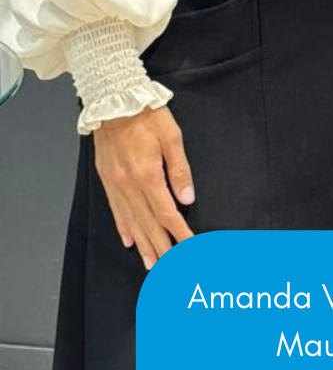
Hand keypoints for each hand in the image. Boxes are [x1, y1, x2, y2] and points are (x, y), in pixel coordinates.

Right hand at [93, 105, 194, 270]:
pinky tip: (129, 240)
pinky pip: (116, 210)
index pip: (166, 213)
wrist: (113, 100)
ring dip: (142, 244)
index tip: (190, 248)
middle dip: (161, 247)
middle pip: (147, 223)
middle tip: (170, 269)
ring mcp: (115, 184)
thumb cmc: (146, 115)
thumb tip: (187, 199)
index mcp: (147, 175)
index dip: (179, 233)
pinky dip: (124, 227)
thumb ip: (179, 170)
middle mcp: (128, 185)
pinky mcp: (106, 179)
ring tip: (151, 264)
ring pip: (131, 221)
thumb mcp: (172, 136)